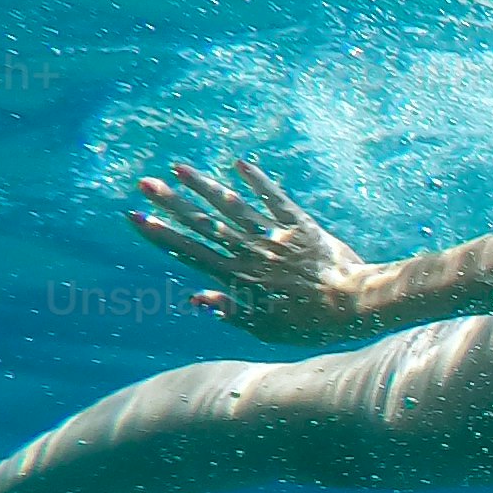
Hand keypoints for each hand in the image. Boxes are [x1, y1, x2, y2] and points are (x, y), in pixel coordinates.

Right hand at [129, 160, 383, 343]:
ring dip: (204, 186)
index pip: (191, 252)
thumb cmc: (311, 324)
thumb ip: (230, 311)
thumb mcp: (266, 328)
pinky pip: (275, 199)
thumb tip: (194, 296)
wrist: (355, 304)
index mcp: (239, 277)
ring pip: (232, 206)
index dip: (161, 234)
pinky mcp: (301, 225)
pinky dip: (258, 181)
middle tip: (145, 183)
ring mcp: (275, 236)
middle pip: (204, 224)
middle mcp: (251, 251)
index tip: (137, 217)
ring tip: (179, 168)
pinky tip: (239, 164)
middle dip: (172, 203)